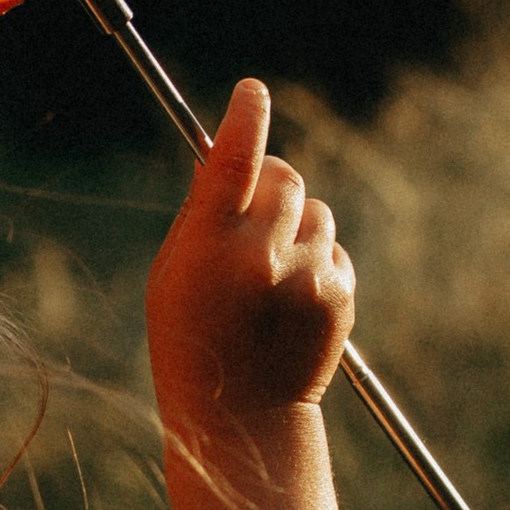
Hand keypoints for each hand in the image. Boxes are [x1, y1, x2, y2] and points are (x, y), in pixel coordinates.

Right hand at [144, 79, 355, 449]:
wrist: (241, 418)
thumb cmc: (190, 339)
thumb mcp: (172, 275)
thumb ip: (199, 215)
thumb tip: (223, 155)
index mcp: (206, 245)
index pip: (233, 156)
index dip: (245, 116)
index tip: (251, 92)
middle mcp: (259, 255)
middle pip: (284, 176)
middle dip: (271, 183)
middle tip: (255, 215)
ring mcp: (303, 276)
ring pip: (314, 210)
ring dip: (295, 226)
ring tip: (269, 276)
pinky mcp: (337, 294)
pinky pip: (332, 247)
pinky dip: (315, 261)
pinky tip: (291, 302)